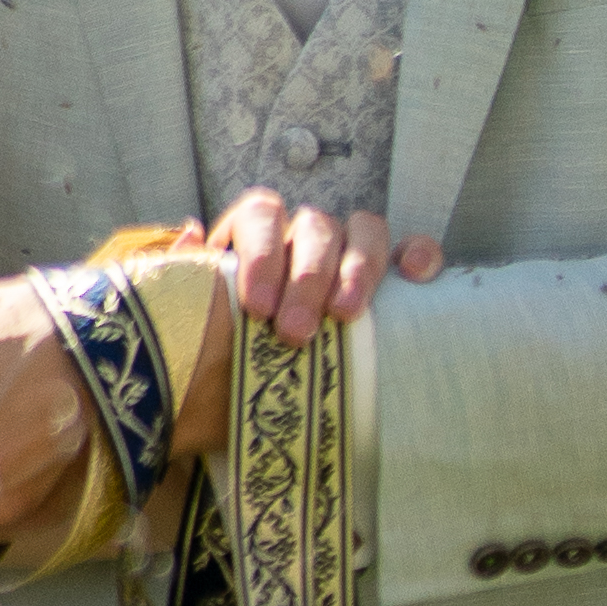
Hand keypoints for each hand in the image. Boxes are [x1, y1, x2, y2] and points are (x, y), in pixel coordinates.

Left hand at [206, 187, 438, 410]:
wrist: (247, 391)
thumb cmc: (223, 351)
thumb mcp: (195, 316)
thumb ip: (188, 278)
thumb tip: (190, 234)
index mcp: (255, 234)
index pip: (263, 213)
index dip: (262, 254)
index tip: (256, 308)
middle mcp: (304, 236)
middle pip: (314, 227)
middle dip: (306, 278)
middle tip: (295, 332)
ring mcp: (350, 251)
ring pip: (364, 231)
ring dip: (358, 270)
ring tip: (346, 316)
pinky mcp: (391, 277)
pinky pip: (410, 248)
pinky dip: (418, 254)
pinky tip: (415, 276)